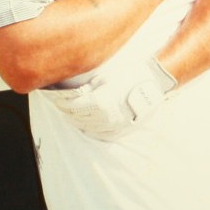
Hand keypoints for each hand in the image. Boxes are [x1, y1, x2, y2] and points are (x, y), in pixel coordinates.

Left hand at [48, 57, 176, 140]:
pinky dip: (90, 130)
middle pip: (77, 117)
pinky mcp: (121, 131)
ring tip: (71, 115)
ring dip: (77, 121)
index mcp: (98, 102)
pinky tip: (85, 125)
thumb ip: (88, 88)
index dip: (61, 102)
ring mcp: (113, 126)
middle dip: (67, 111)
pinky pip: (100, 134)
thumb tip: (76, 93)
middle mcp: (104, 117)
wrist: (154, 83)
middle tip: (61, 106)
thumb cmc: (130, 75)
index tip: (55, 99)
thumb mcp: (105, 77)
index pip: (72, 105)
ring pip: (86, 127)